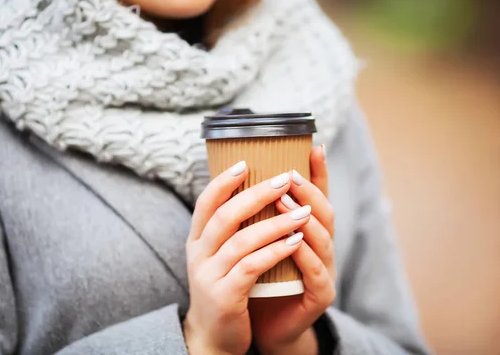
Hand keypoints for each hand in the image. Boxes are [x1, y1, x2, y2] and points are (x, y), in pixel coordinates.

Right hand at [183, 161, 311, 354]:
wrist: (214, 338)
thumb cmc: (225, 290)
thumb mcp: (219, 257)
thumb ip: (230, 231)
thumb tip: (252, 194)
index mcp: (196, 241)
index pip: (205, 203)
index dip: (223, 181)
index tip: (244, 162)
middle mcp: (198, 255)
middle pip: (225, 215)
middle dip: (256, 194)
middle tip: (284, 179)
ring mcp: (209, 276)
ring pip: (242, 240)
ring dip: (275, 223)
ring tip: (302, 212)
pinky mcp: (225, 297)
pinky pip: (252, 267)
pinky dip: (275, 251)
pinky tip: (295, 241)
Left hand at [249, 145, 335, 354]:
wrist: (262, 323)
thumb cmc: (259, 277)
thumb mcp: (257, 239)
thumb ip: (257, 213)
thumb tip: (236, 173)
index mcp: (307, 230)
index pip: (317, 196)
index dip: (319, 172)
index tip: (314, 145)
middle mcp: (320, 246)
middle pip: (324, 212)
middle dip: (308, 191)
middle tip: (289, 175)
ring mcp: (324, 269)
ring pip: (323, 239)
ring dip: (305, 218)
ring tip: (286, 201)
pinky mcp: (320, 295)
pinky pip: (316, 272)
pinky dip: (306, 256)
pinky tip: (294, 242)